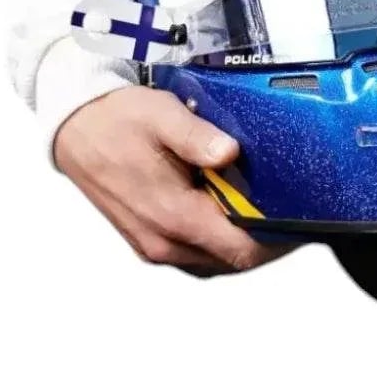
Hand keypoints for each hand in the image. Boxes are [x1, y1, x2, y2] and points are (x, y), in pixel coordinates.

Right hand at [54, 85, 294, 276]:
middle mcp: (162, 241)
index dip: (277, 241)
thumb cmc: (117, 120)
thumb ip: (198, 137)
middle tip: (290, 210)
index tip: (302, 222)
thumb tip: (230, 154)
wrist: (74, 127)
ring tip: (264, 211)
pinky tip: (227, 214)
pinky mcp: (146, 239)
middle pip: (231, 259)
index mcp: (172, 216)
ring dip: (240, 241)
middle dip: (265, 240)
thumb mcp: (162, 115)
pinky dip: (216, 241)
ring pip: (213, 260)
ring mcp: (152, 244)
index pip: (240, 249)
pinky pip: (194, 254)